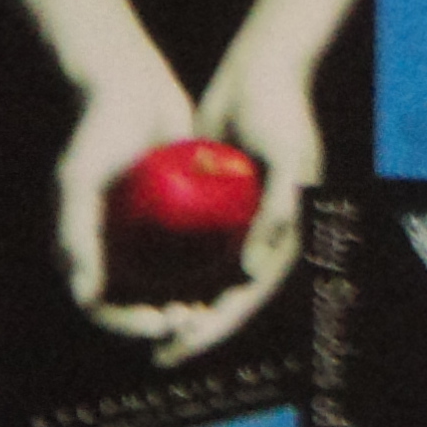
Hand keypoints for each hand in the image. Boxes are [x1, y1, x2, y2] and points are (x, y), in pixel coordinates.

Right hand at [53, 44, 201, 342]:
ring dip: (188, 304)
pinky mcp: (174, 217)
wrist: (134, 86)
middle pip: (137, 303)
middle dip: (163, 320)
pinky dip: (206, 270)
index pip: (102, 306)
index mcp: (83, 248)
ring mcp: (144, 234)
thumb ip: (77, 234)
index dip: (128, 325)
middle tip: (193, 322)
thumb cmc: (99, 130)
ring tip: (212, 310)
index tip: (161, 323)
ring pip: (167, 285)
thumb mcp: (82, 180)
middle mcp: (113, 247)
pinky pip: (191, 254)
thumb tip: (85, 297)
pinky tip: (234, 276)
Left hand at [148, 37, 318, 365]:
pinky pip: (190, 248)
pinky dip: (169, 270)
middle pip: (226, 299)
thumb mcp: (288, 159)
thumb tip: (250, 274)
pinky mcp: (213, 207)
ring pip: (205, 280)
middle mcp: (260, 237)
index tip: (182, 347)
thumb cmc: (280, 113)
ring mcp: (236, 224)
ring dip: (180, 307)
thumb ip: (279, 213)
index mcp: (283, 236)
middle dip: (195, 330)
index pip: (248, 297)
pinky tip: (138, 283)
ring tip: (145, 327)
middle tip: (160, 353)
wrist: (260, 73)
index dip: (216, 330)